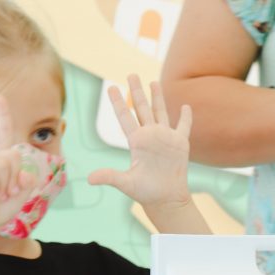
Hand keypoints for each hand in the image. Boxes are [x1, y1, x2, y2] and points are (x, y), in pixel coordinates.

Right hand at [0, 95, 35, 245]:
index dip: (3, 115)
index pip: (3, 134)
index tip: (0, 97)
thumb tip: (25, 174)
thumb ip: (27, 183)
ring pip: (3, 165)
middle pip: (14, 156)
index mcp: (0, 160)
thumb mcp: (21, 195)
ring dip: (5, 186)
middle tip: (5, 193)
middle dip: (16, 178)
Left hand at [89, 75, 192, 210]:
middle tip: (131, 74)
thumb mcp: (126, 183)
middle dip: (137, 91)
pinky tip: (186, 106)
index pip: (125, 117)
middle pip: (142, 108)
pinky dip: (186, 117)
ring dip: (157, 97)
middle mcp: (150, 136)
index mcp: (136, 142)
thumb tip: (89, 179)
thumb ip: (109, 177)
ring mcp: (165, 138)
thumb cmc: (146, 192)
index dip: (118, 102)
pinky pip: (184, 127)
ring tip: (153, 82)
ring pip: (161, 112)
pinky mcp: (180, 144)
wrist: (166, 199)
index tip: (111, 88)